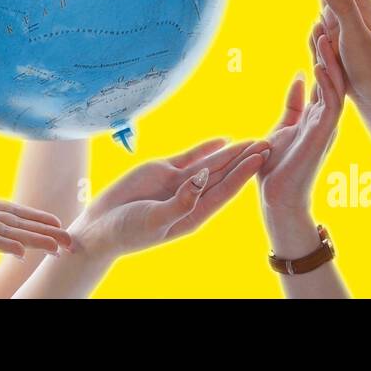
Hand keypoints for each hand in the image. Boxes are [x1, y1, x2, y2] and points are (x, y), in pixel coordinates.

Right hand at [72, 138, 269, 259]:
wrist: (100, 227)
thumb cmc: (127, 231)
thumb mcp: (154, 220)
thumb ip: (179, 202)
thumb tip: (202, 179)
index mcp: (194, 214)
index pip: (226, 189)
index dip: (244, 172)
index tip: (262, 156)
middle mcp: (191, 197)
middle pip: (225, 174)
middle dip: (247, 158)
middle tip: (270, 141)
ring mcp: (179, 183)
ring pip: (211, 163)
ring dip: (232, 151)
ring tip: (254, 139)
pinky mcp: (163, 171)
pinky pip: (190, 156)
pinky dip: (207, 147)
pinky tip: (224, 140)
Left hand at [259, 34, 345, 224]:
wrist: (277, 198)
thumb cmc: (277, 166)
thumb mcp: (284, 126)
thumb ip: (294, 103)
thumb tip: (299, 77)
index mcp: (318, 113)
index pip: (324, 74)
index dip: (323, 49)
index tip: (320, 23)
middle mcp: (327, 117)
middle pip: (334, 74)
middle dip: (331, 47)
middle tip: (328, 18)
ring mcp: (327, 126)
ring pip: (336, 84)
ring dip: (330, 59)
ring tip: (325, 33)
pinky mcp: (323, 135)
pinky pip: (330, 103)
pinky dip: (326, 82)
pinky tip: (317, 63)